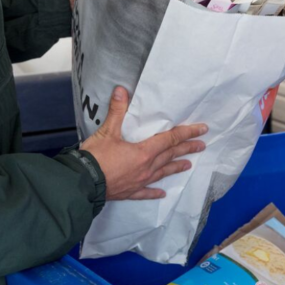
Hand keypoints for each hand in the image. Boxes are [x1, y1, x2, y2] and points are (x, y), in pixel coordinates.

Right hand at [80, 87, 207, 200]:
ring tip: (188, 165)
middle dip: (186, 149)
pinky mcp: (129, 192)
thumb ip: (117, 111)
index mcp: (144, 152)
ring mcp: (139, 181)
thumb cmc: (96, 157)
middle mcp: (146, 168)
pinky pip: (146, 192)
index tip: (201, 130)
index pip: (170, 139)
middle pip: (170, 156)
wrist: (83, 183)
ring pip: (162, 173)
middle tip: (201, 145)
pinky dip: (154, 192)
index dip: (186, 133)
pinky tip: (162, 193)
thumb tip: (121, 90)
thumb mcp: (107, 131)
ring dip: (175, 167)